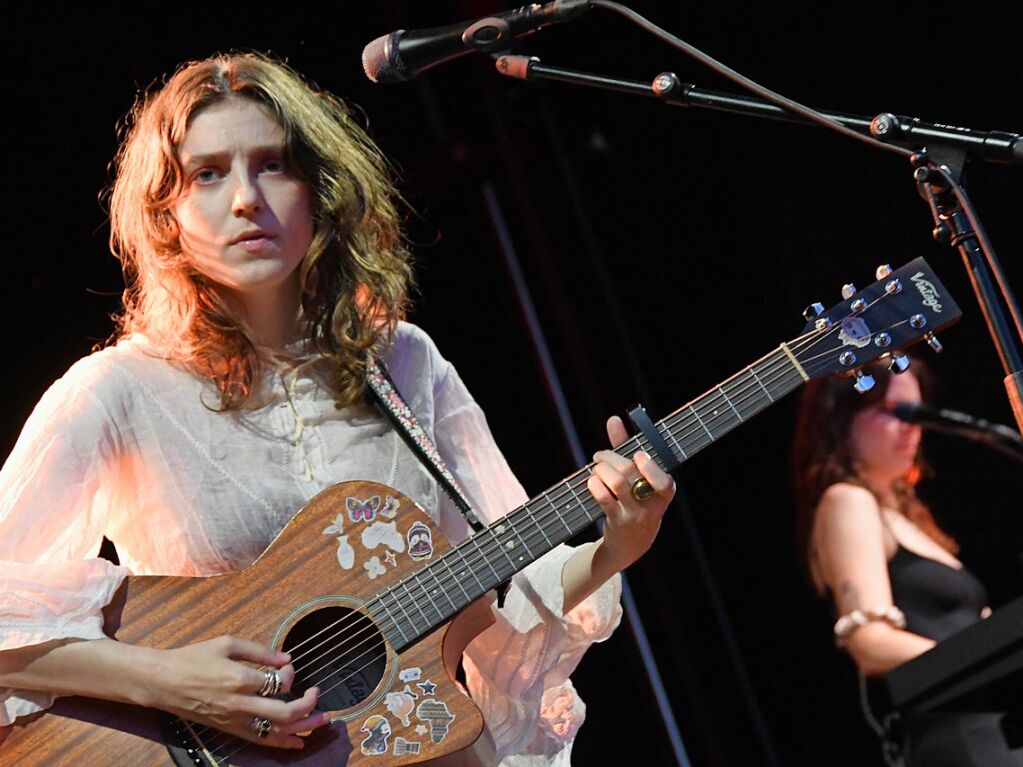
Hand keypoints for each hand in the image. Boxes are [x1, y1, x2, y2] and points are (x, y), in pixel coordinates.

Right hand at [139, 636, 328, 749]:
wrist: (162, 682)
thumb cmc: (193, 658)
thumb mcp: (227, 643)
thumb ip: (260, 651)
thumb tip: (286, 658)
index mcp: (240, 678)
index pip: (278, 682)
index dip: (290, 675)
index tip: (288, 667)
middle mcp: (240, 703)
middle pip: (284, 713)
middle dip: (308, 705)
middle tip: (318, 694)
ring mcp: (234, 720)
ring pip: (275, 731)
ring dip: (303, 727)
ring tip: (322, 721)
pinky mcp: (228, 729)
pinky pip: (259, 740)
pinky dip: (281, 742)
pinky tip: (298, 742)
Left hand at [587, 416, 674, 571]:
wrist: (631, 543)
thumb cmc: (635, 500)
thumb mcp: (638, 477)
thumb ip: (625, 447)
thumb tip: (613, 419)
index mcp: (664, 493)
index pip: (664, 483)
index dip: (650, 468)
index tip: (638, 455)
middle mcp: (651, 505)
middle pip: (632, 473)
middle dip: (611, 458)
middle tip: (600, 455)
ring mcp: (634, 515)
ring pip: (617, 483)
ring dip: (601, 469)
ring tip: (596, 467)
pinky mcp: (617, 521)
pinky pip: (603, 498)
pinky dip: (594, 484)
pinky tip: (592, 481)